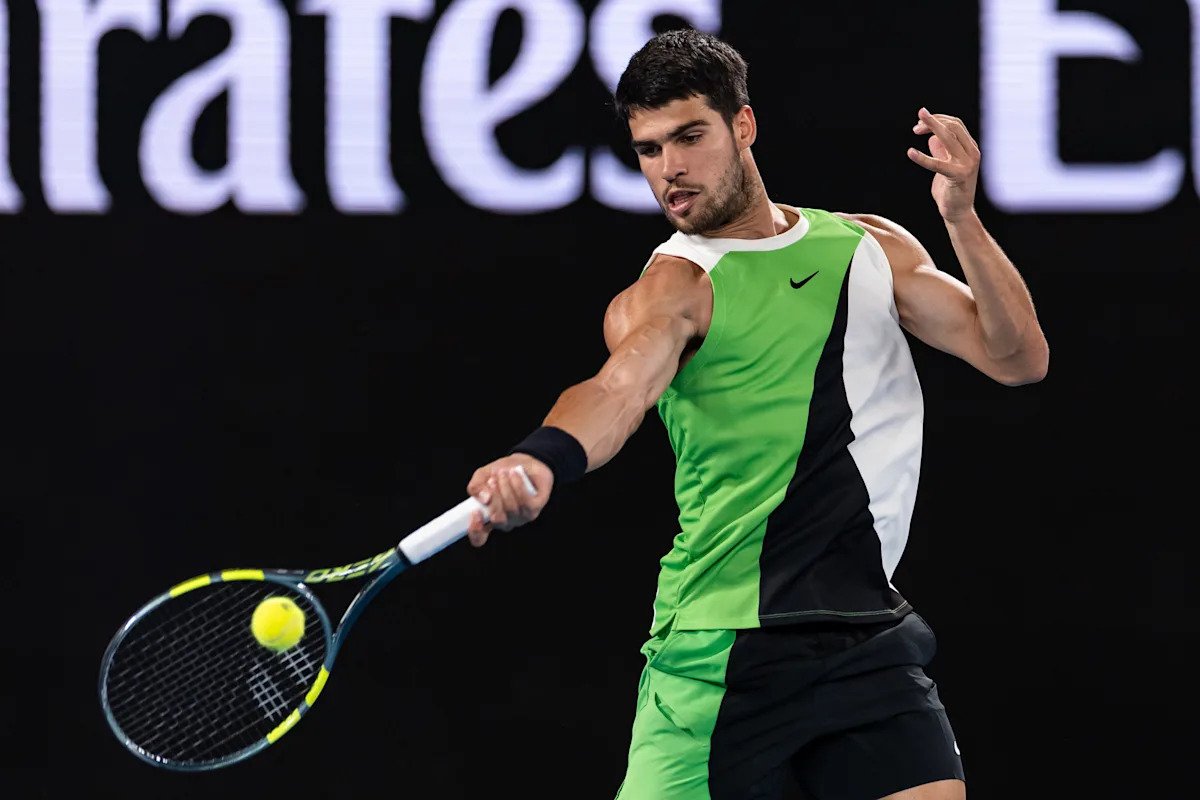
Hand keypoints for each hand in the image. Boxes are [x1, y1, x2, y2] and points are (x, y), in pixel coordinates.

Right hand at [465, 456, 553, 546]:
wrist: (525, 463)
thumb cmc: (502, 472)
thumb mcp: (482, 476)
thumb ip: (475, 487)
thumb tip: (484, 498)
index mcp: (489, 519)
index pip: (479, 538)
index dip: (475, 530)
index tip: (475, 512)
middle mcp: (505, 522)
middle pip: (497, 518)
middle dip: (494, 496)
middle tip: (492, 480)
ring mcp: (521, 517)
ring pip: (511, 508)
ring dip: (505, 487)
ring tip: (503, 472)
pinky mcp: (535, 508)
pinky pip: (526, 502)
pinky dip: (518, 486)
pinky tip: (515, 475)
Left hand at [907, 108, 979, 223]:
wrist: (958, 212)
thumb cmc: (950, 189)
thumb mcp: (945, 165)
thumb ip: (941, 150)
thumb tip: (932, 137)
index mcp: (970, 148)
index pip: (956, 124)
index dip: (938, 120)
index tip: (920, 123)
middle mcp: (972, 153)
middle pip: (953, 126)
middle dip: (934, 121)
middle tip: (916, 122)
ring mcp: (967, 164)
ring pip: (949, 138)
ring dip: (932, 128)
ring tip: (915, 127)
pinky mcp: (959, 176)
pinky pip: (938, 163)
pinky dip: (923, 158)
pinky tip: (910, 153)